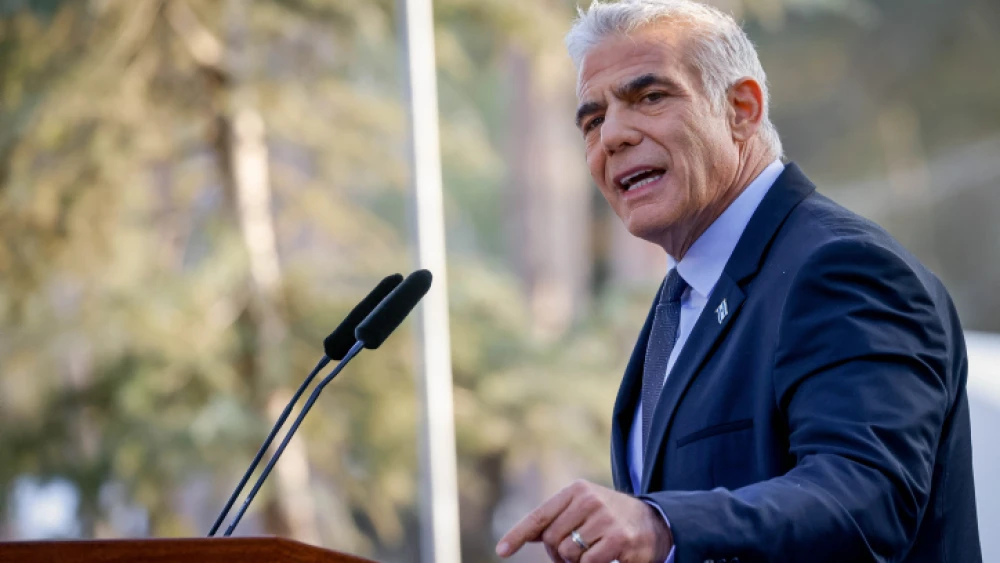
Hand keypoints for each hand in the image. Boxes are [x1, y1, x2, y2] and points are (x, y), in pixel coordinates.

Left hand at [496, 479, 672, 562]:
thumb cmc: (610, 519)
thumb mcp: (583, 510)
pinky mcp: (618, 538)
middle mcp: (589, 500)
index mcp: (576, 490)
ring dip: (578, 561)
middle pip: (553, 540)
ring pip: (569, 554)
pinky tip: (608, 556)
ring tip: (594, 551)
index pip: (540, 516)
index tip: (502, 551)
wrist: (654, 523)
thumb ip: (558, 521)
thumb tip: (531, 537)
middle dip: (559, 554)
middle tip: (575, 554)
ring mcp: (604, 518)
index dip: (518, 535)